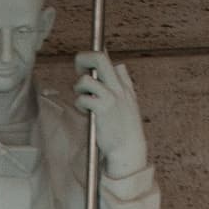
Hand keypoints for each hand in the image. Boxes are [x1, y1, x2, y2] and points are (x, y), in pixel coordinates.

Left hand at [73, 52, 148, 178]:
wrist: (129, 149)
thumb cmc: (126, 130)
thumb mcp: (130, 102)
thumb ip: (124, 84)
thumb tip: (119, 66)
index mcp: (124, 86)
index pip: (111, 61)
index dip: (96, 59)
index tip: (88, 68)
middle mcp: (118, 88)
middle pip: (99, 58)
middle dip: (83, 59)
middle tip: (78, 69)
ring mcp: (110, 97)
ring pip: (86, 80)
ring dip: (78, 88)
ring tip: (82, 98)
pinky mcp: (102, 109)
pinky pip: (83, 98)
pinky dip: (80, 104)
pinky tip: (85, 112)